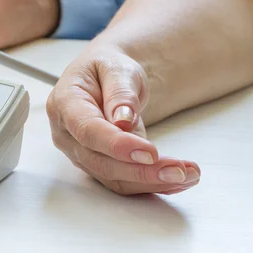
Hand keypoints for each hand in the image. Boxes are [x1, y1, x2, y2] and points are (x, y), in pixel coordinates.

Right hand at [46, 45, 200, 194]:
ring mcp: (79, 153)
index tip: (150, 152)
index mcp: (65, 103)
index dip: (117, 145)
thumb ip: (120, 91)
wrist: (105, 77)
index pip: (87, 131)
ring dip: (151, 181)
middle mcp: (66, 134)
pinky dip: (150, 184)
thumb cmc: (107, 69)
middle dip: (141, 171)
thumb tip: (122, 120)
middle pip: (100, 162)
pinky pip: (121, 182)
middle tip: (179, 170)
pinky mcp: (96, 165)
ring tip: (187, 174)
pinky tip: (177, 181)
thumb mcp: (117, 67)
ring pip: (112, 178)